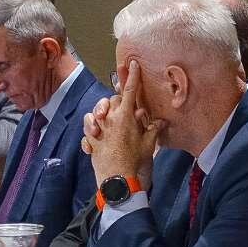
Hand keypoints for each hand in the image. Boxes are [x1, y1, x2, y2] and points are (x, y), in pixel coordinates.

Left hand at [81, 60, 159, 189]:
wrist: (119, 182)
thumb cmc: (136, 163)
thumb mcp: (149, 145)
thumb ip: (153, 130)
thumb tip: (160, 121)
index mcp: (125, 117)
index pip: (130, 91)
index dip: (132, 77)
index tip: (132, 64)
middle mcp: (110, 120)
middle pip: (112, 100)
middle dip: (118, 100)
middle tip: (127, 108)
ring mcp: (98, 131)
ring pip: (94, 113)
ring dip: (100, 114)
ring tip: (105, 122)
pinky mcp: (90, 142)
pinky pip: (87, 132)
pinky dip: (91, 133)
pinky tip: (97, 138)